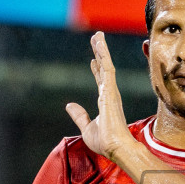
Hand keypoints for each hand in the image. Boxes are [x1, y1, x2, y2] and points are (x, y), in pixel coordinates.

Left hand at [65, 33, 137, 163]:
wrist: (115, 148)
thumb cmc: (105, 142)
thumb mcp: (86, 127)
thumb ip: (79, 115)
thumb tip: (69, 105)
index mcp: (105, 102)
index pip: (101, 81)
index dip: (96, 70)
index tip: (93, 60)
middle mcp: (109, 94)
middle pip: (104, 68)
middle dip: (100, 53)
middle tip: (96, 39)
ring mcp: (111, 91)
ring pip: (106, 64)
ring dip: (101, 49)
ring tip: (97, 36)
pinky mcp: (110, 90)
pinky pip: (107, 67)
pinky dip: (103, 55)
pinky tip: (99, 44)